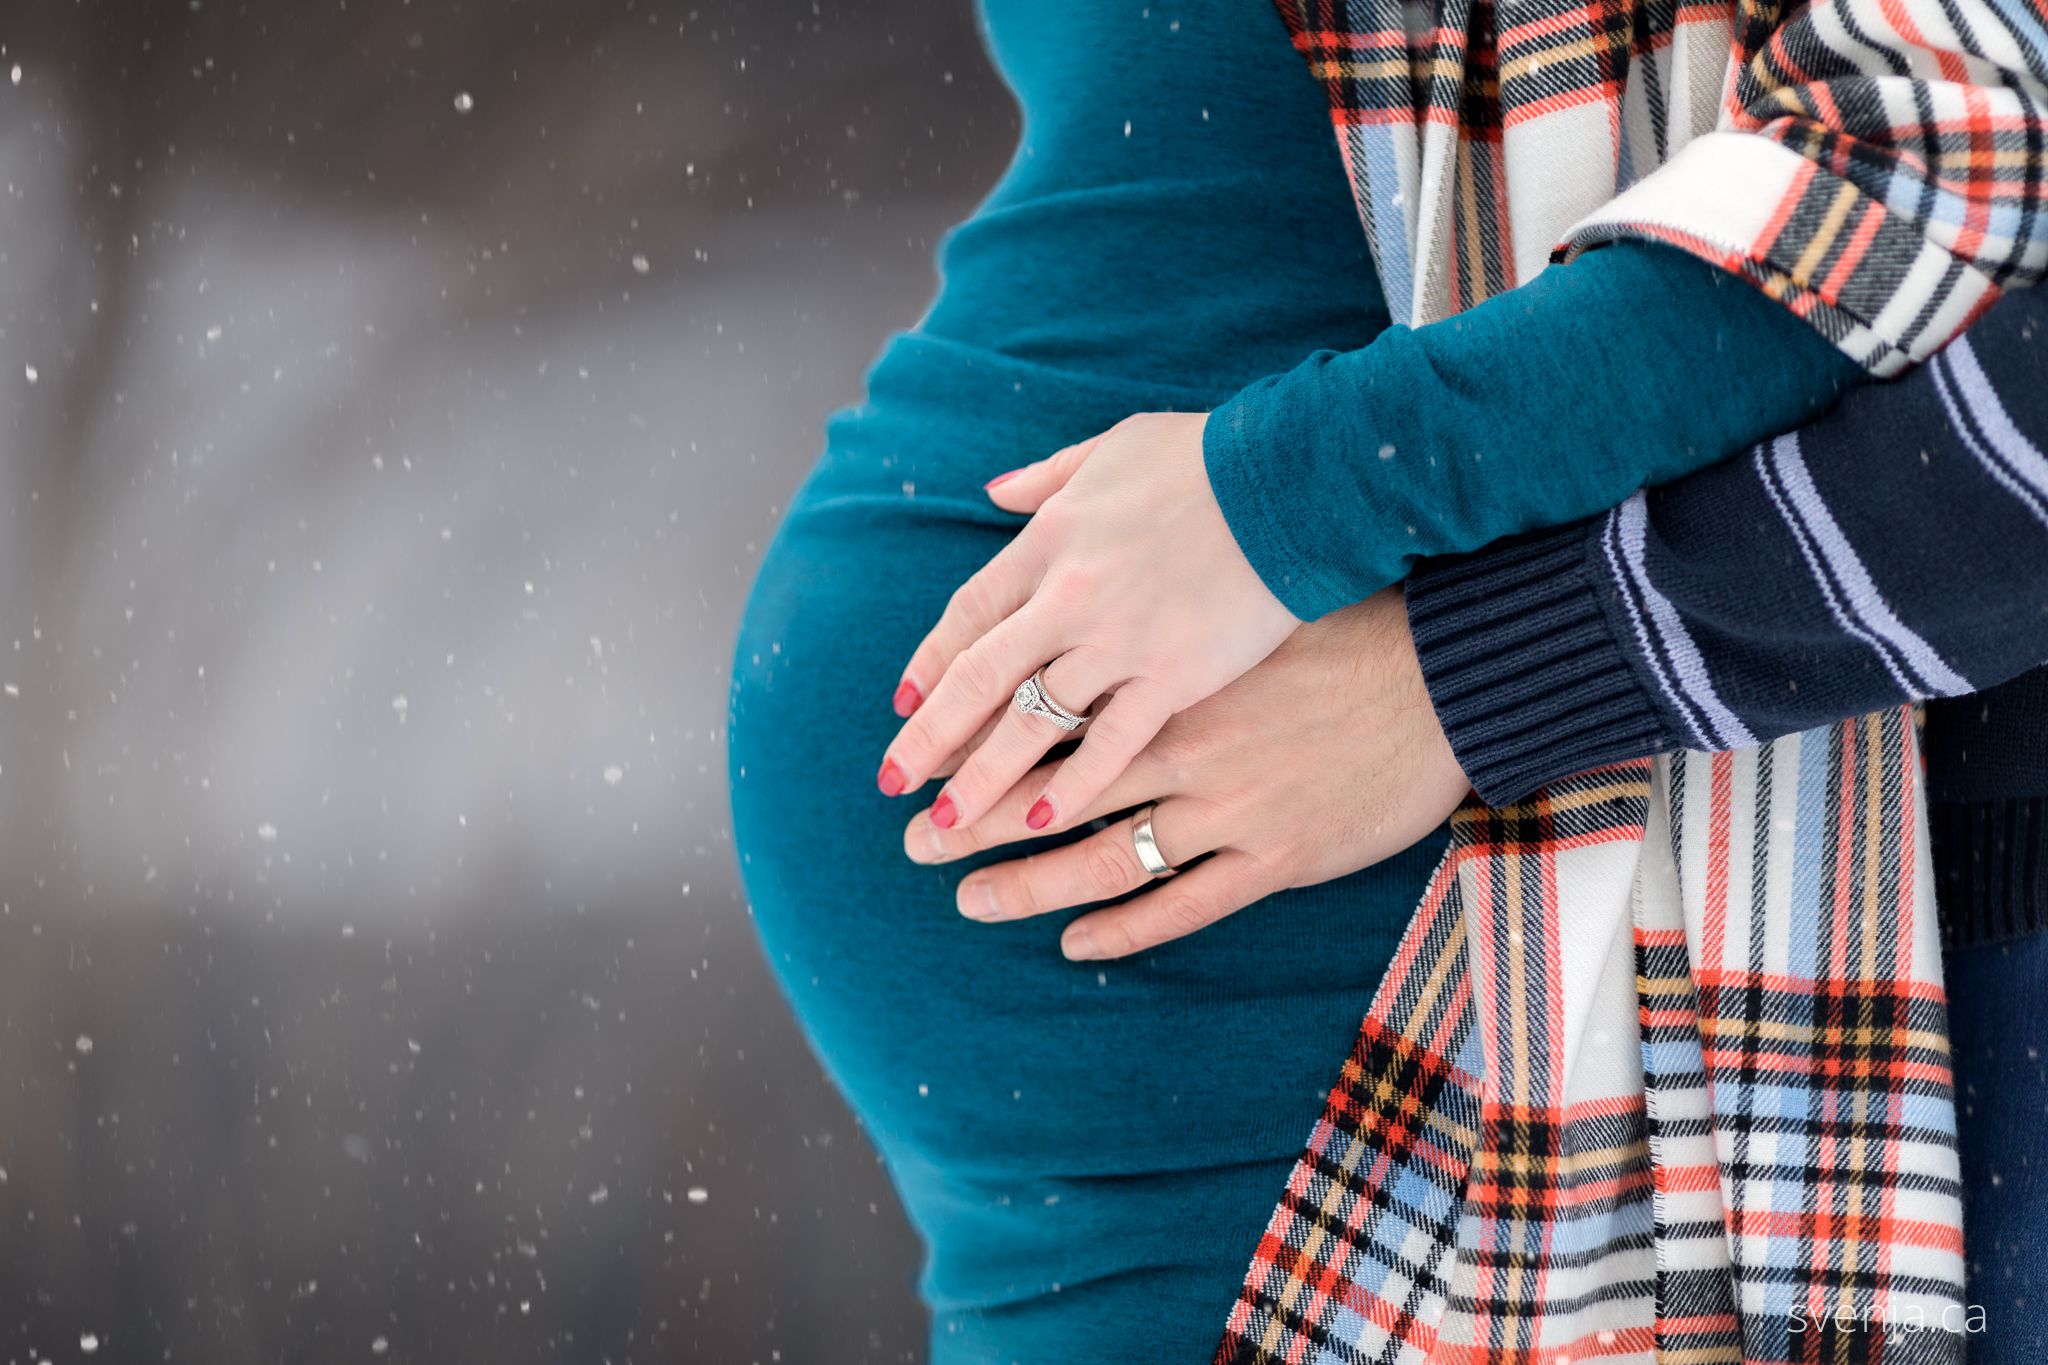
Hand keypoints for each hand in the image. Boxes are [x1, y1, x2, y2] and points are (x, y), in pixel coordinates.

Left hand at [875, 411, 1300, 838]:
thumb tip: (995, 494)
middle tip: (893, 785)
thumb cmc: (1206, 458)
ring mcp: (1120, 642)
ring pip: (1033, 723)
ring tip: (949, 823)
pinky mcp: (1176, 678)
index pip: (969, 613)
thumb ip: (1047, 479)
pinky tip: (1044, 823)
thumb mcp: (1111, 448)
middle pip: (981, 678)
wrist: (1290, 480)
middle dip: (932, 736)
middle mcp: (1069, 596)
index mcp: (1049, 539)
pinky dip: (1074, 785)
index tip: (904, 706)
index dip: (931, 663)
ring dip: (984, 776)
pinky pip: (1111, 744)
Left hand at [901, 592, 1470, 959]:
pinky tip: (1078, 942)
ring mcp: (1229, 808)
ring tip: (969, 900)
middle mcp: (1184, 746)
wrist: (1448, 677)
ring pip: (1106, 858)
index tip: (924, 761)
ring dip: (1030, 884)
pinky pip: (1186, 906)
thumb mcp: (1242, 577)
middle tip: (915, 841)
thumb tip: (1031, 501)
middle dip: (975, 819)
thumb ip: (1153, 569)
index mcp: (1167, 678)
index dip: (978, 744)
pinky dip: (1126, 927)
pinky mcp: (1277, 856)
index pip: (1045, 716)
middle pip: (1054, 791)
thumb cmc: (1345, 617)